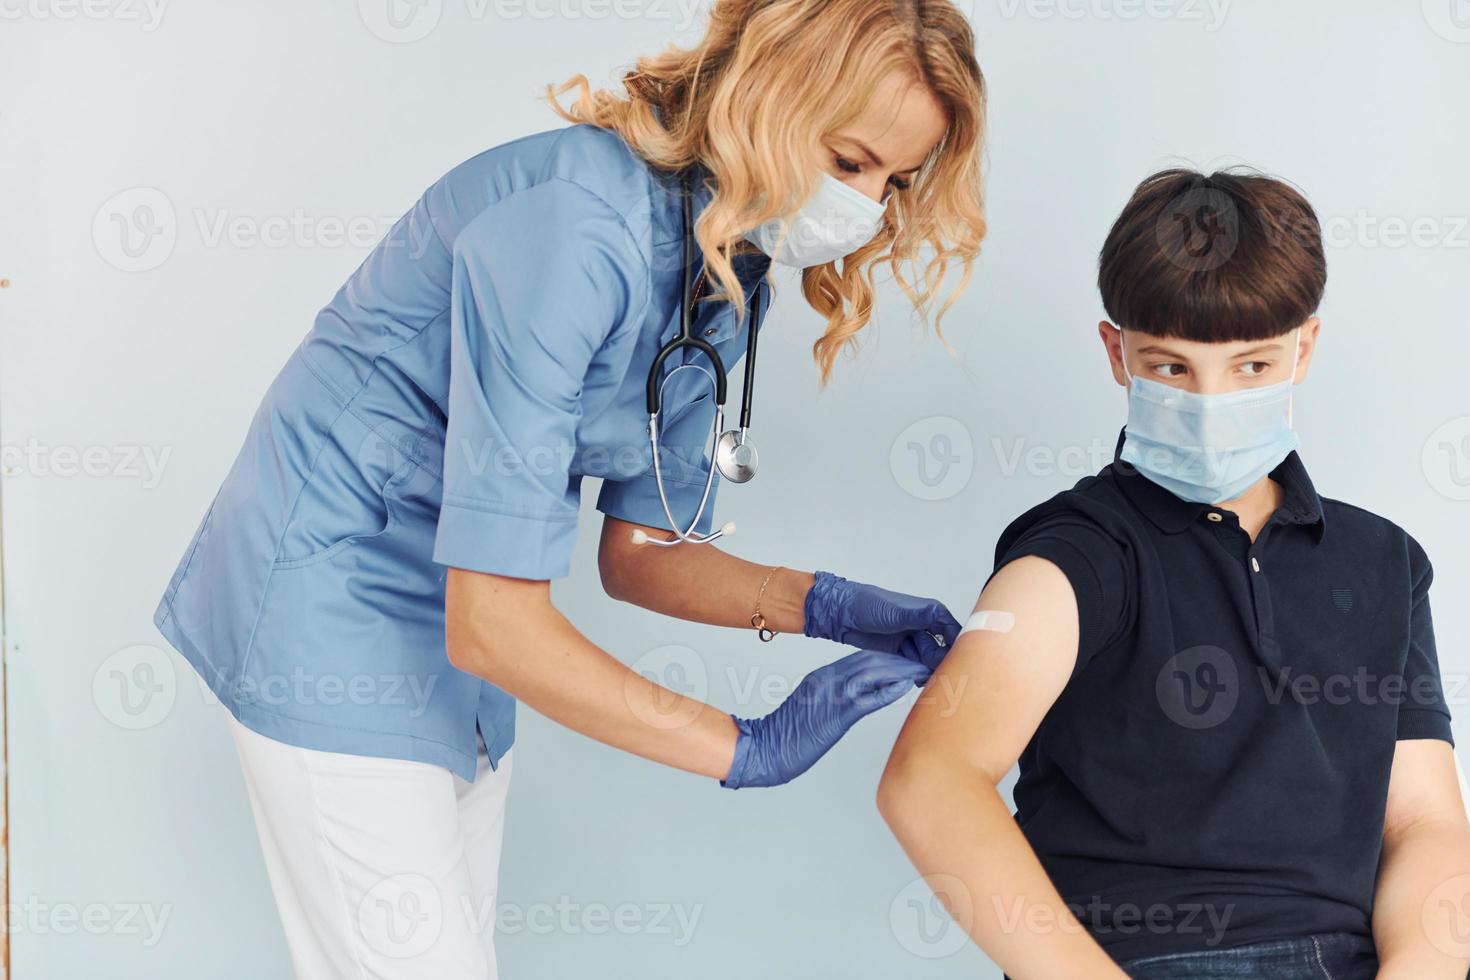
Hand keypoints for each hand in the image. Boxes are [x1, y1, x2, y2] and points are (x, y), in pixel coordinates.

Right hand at [721, 649, 930, 788]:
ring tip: (923, 670)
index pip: (862, 658)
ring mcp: (831, 695)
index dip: (889, 657)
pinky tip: (906, 686)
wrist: (764, 749)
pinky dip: (888, 690)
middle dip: (900, 659)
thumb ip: (831, 698)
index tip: (909, 659)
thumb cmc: (785, 735)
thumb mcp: (809, 708)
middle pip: (871, 660)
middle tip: (924, 661)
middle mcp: (828, 680)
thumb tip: (855, 700)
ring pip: (872, 673)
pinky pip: (867, 699)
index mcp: (822, 677)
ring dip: (901, 670)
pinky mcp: (835, 716)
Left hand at [803, 571, 961, 671]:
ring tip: (931, 684)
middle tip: (943, 680)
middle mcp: (925, 626)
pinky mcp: (901, 652)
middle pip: (944, 651)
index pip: (954, 633)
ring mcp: (913, 640)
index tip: (961, 666)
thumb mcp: (896, 613)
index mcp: (930, 613)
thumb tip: (941, 616)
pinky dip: (917, 674)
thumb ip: (920, 618)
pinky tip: (918, 683)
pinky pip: (915, 666)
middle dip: (943, 665)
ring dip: (930, 671)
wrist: (841, 614)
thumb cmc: (867, 605)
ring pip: (930, 661)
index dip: (959, 650)